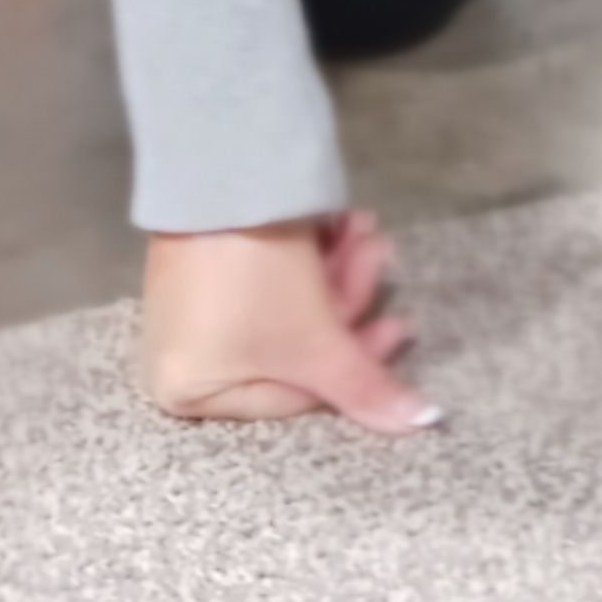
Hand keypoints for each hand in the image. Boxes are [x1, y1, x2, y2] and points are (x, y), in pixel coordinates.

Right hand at [141, 210, 441, 435]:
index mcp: (186, 393)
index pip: (292, 395)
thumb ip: (365, 388)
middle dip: (345, 299)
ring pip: (285, 309)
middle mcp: (179, 358)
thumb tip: (421, 424)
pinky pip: (264, 280)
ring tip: (365, 230)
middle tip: (380, 255)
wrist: (216, 176)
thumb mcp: (314, 341)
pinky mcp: (199, 265)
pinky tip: (341, 224)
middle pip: (291, 349)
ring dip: (337, 269)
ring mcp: (188, 309)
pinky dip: (308, 257)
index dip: (354, 365)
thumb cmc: (255, 279)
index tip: (400, 326)